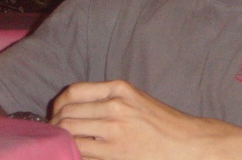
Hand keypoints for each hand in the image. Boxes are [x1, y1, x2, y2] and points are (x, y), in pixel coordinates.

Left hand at [50, 80, 241, 159]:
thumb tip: (75, 110)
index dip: (59, 105)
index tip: (56, 114)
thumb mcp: (136, 100)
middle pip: (67, 113)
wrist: (187, 144)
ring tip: (60, 144)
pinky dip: (72, 152)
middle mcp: (115, 106)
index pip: (74, 92)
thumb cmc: (163, 124)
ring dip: (59, 138)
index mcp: (119, 88)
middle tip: (54, 133)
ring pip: (69, 132)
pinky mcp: (114, 153)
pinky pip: (81, 152)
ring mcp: (114, 130)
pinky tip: (74, 154)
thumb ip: (108, 100)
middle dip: (55, 124)